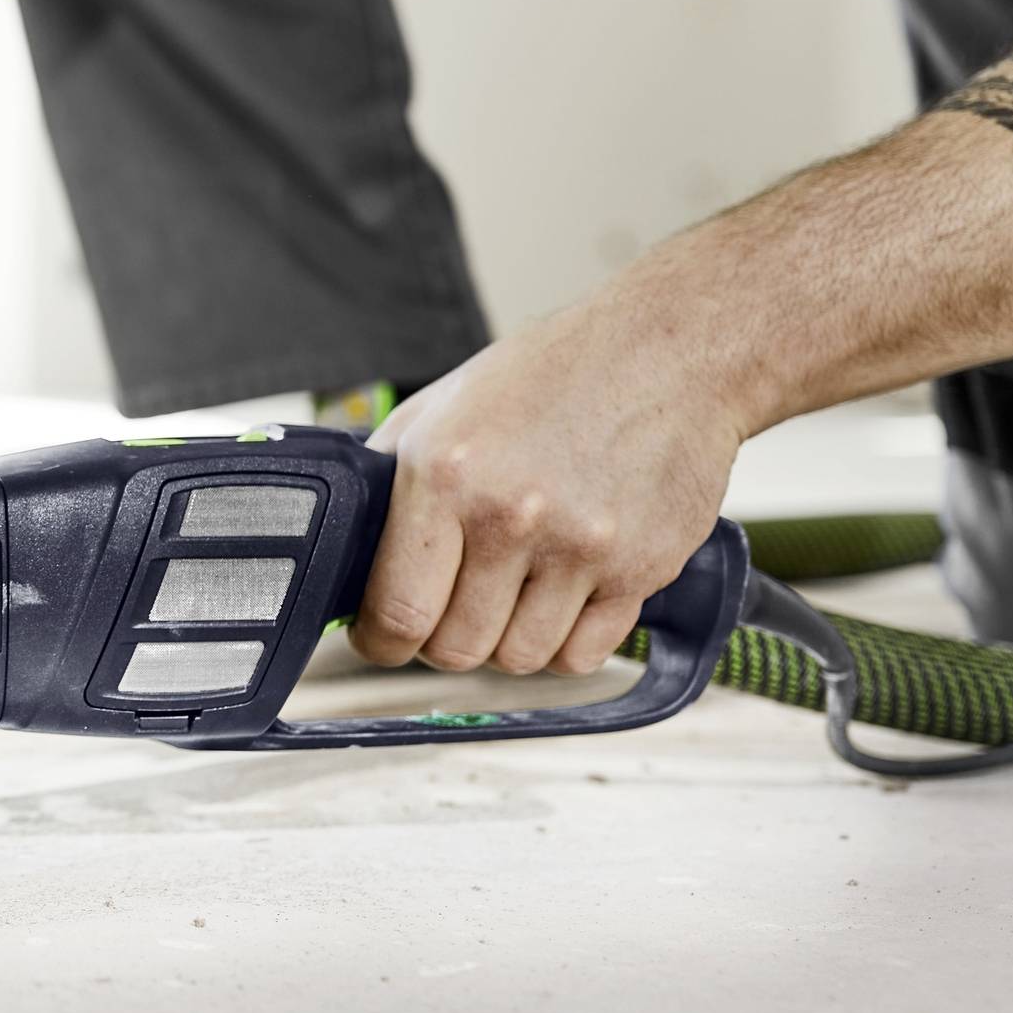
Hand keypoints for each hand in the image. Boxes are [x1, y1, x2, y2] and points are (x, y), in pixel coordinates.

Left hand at [351, 297, 750, 675]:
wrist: (668, 353)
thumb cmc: (552, 374)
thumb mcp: (442, 407)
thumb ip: (387, 477)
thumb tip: (344, 544)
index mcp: (445, 474)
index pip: (396, 611)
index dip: (380, 640)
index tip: (383, 638)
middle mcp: (510, 515)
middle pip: (456, 649)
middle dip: (442, 641)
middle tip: (449, 610)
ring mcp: (580, 547)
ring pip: (518, 660)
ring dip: (505, 641)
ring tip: (510, 594)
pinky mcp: (640, 570)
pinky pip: (581, 655)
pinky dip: (562, 642)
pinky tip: (559, 598)